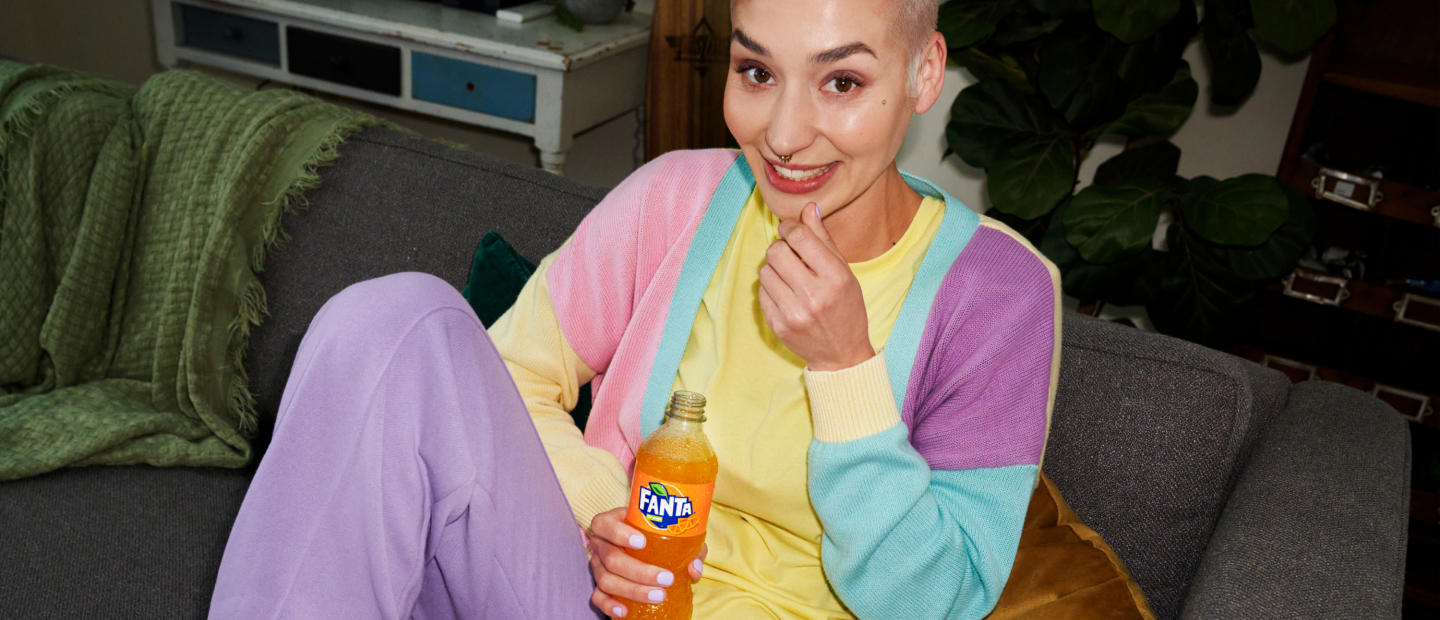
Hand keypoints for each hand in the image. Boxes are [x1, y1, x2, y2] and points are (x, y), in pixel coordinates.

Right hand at [588, 507, 706, 617]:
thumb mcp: (672, 533)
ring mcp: (598, 565)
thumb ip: (688, 547)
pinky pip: (598, 596)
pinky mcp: (598, 585)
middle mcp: (602, 544)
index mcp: (613, 522)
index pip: (606, 525)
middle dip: (639, 571)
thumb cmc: (657, 535)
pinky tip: (625, 610)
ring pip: (606, 579)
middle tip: (666, 579)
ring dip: (633, 590)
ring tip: (659, 596)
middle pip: (611, 558)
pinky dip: (609, 605)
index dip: (620, 534)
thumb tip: (693, 569)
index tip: (642, 542)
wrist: (645, 547)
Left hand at [758, 202, 873, 371]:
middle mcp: (814, 295)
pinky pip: (761, 292)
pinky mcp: (778, 325)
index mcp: (835, 277)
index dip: (789, 227)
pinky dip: (771, 289)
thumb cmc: (846, 308)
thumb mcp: (844, 272)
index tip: (789, 230)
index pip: (799, 237)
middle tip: (790, 255)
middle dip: (780, 248)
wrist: (842, 354)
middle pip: (776, 251)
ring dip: (774, 269)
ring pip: (765, 271)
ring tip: (790, 278)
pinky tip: (786, 296)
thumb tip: (808, 207)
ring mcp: (794, 312)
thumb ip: (823, 239)